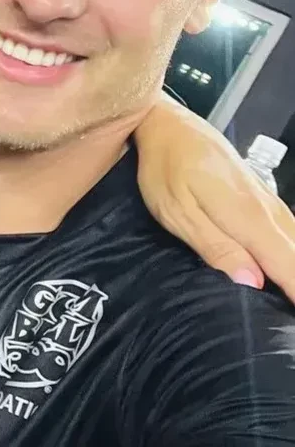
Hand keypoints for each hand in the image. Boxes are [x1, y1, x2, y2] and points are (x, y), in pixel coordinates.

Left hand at [134, 95, 294, 301]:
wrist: (168, 125)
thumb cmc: (165, 171)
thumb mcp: (178, 213)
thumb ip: (216, 248)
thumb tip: (254, 284)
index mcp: (251, 219)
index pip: (290, 267)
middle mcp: (269, 210)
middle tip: (290, 321)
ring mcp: (268, 200)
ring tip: (288, 298)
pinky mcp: (261, 195)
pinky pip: (289, 230)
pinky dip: (293, 252)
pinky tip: (287, 266)